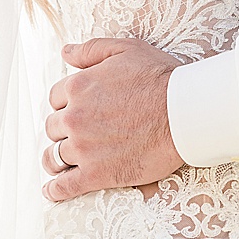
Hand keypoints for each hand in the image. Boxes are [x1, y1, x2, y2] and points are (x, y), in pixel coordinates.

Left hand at [41, 38, 184, 202]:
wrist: (186, 112)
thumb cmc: (162, 78)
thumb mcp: (128, 50)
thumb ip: (92, 49)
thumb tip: (65, 52)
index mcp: (79, 87)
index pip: (55, 98)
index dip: (67, 102)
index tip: (81, 108)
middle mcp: (74, 118)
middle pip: (52, 128)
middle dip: (64, 129)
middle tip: (82, 132)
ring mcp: (82, 148)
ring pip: (52, 157)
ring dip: (58, 158)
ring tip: (67, 160)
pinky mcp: (94, 174)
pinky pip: (62, 187)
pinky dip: (55, 189)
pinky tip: (56, 188)